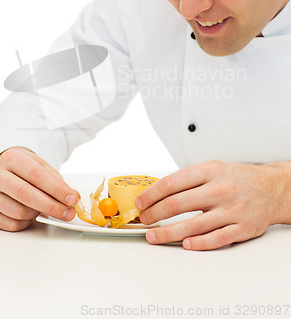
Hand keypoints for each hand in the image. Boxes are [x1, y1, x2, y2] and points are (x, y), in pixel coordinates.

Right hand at [0, 146, 79, 231]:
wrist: (5, 171)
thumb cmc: (26, 169)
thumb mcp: (41, 166)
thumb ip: (56, 181)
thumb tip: (71, 198)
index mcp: (11, 158)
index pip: (36, 175)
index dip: (56, 189)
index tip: (72, 199)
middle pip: (26, 194)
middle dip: (51, 206)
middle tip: (68, 213)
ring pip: (20, 212)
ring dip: (37, 213)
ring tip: (43, 207)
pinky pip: (12, 224)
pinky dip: (27, 222)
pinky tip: (30, 213)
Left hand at [135, 160, 284, 250]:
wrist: (272, 188)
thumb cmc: (238, 178)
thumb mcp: (213, 168)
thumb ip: (189, 179)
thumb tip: (158, 193)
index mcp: (210, 171)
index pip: (172, 183)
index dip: (152, 194)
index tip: (141, 202)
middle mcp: (220, 189)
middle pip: (177, 204)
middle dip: (155, 214)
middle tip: (145, 219)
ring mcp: (231, 210)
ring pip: (192, 226)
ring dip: (168, 233)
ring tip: (154, 236)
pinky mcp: (241, 228)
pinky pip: (215, 239)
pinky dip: (197, 243)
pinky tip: (184, 244)